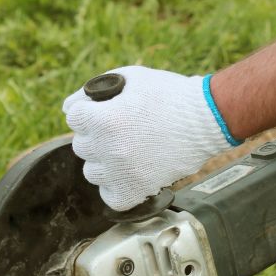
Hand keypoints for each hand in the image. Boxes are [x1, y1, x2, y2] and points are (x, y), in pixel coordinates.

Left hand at [62, 66, 232, 210]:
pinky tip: (127, 172)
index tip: (104, 111)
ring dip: (103, 161)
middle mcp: (109, 148)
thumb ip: (92, 90)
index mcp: (104, 120)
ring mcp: (122, 173)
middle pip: (80, 145)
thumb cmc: (171, 95)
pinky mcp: (136, 190)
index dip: (88, 111)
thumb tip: (68, 108)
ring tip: (127, 149)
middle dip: (96, 134)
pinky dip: (114, 187)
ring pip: (91, 171)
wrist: (207, 118)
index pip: (73, 118)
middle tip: (121, 129)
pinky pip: (109, 197)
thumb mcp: (130, 78)